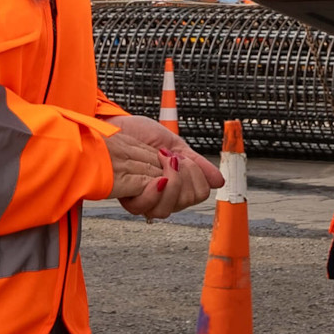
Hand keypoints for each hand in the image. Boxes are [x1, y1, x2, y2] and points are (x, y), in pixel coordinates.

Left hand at [102, 115, 224, 218]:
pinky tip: (156, 173)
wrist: (114, 125)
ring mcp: (145, 199)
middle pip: (187, 201)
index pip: (199, 194)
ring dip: (172, 182)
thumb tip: (219, 181)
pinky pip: (149, 207)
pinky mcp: (129, 199)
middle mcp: (161, 195)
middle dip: (185, 175)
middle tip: (172, 158)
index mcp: (175, 184)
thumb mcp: (175, 144)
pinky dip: (158, 188)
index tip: (185, 158)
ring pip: (169, 208)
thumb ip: (196, 163)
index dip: (197, 177)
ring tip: (163, 162)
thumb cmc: (139, 133)